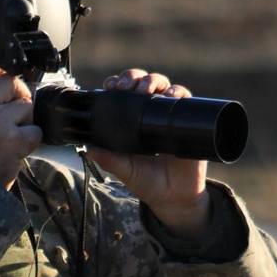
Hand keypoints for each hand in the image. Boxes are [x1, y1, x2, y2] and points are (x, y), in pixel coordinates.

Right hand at [0, 65, 41, 188]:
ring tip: (14, 134)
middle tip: (17, 110)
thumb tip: (8, 81)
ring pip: (25, 104)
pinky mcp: (13, 140)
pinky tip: (19, 149)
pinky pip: (35, 130)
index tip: (5, 85)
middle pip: (9, 81)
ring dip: (25, 119)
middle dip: (19, 93)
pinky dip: (32, 140)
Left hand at [88, 70, 211, 240]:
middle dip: (134, 77)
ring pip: (163, 86)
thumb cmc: (149, 183)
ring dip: (154, 80)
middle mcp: (150, 115)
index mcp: (132, 123)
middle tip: (128, 86)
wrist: (175, 198)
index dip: (117, 84)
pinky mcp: (186, 122)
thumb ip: (111, 161)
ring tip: (147, 89)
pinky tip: (171, 95)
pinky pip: (184, 99)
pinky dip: (178, 92)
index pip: (123, 94)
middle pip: (142, 84)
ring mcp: (168, 116)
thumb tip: (91, 149)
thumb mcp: (126, 172)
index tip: (112, 86)